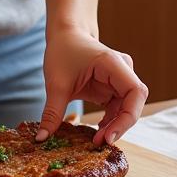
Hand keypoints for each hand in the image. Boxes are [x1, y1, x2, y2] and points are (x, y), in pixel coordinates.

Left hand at [37, 29, 148, 145]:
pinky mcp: (114, 87)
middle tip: (100, 142)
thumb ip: (52, 112)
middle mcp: (123, 71)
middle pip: (134, 103)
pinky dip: (110, 122)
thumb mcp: (55, 83)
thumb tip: (41, 139)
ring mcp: (120, 79)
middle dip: (121, 125)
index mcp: (113, 64)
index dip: (127, 117)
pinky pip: (118, 108)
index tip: (109, 136)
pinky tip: (98, 131)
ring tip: (96, 140)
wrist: (65, 34)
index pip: (135, 92)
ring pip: (127, 108)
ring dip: (115, 126)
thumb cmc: (62, 51)